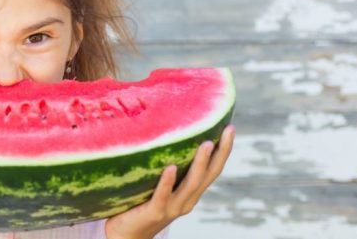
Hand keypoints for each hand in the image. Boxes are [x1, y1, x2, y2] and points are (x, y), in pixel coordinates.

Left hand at [104, 125, 235, 238]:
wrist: (127, 236)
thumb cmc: (139, 205)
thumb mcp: (157, 185)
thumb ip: (162, 166)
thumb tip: (159, 132)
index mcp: (190, 193)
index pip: (211, 170)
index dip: (223, 151)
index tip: (230, 128)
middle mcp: (186, 201)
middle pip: (208, 175)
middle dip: (220, 152)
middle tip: (228, 130)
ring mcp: (172, 208)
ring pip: (191, 185)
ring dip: (200, 164)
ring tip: (206, 143)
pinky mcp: (155, 212)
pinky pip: (163, 196)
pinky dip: (168, 182)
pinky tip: (171, 167)